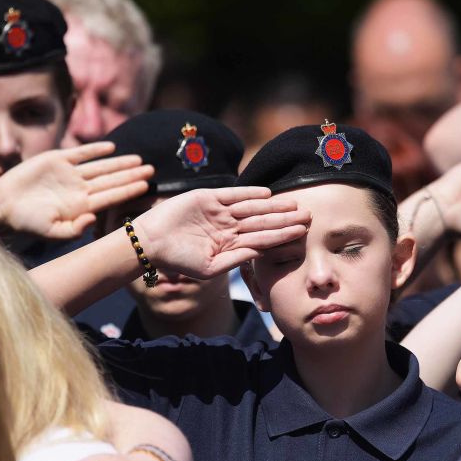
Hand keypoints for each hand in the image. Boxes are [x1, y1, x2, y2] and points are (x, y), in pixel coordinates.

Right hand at [0, 142, 153, 238]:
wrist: (3, 204)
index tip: (147, 186)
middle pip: (112, 181)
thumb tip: (93, 220)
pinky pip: (81, 154)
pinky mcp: (57, 160)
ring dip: (120, 163)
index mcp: (81, 207)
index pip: (112, 197)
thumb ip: (74, 230)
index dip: (129, 191)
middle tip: (153, 169)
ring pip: (101, 167)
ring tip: (139, 159)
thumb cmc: (26, 222)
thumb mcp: (52, 232)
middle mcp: (80, 190)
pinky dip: (95, 150)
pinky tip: (111, 147)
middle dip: (132, 175)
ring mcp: (70, 174)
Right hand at [134, 186, 310, 277]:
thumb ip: (235, 259)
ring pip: (252, 207)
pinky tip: (267, 193)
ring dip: (273, 206)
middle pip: (263, 222)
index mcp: (231, 245)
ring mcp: (220, 212)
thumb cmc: (178, 261)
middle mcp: (229, 228)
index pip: (263, 239)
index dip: (283, 235)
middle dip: (285, 219)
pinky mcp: (208, 198)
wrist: (151, 243)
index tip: (303, 233)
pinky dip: (249, 193)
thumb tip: (261, 251)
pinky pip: (233, 194)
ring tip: (293, 204)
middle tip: (309, 215)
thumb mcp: (209, 268)